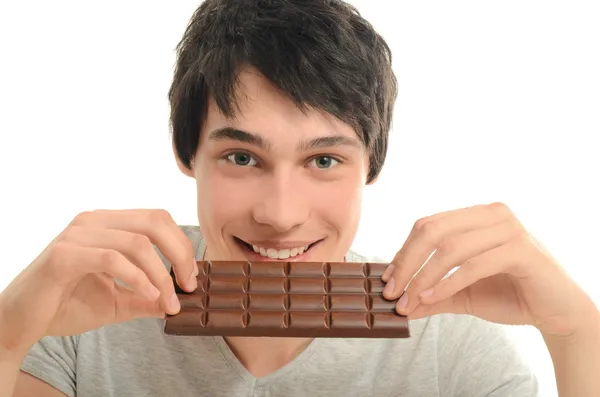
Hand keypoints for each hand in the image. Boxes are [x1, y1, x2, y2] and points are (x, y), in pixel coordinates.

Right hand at [0, 209, 196, 354]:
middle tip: (189, 285)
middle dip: (180, 254)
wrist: (20, 322)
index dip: (181, 245)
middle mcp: (94, 221)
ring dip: (161, 274)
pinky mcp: (64, 254)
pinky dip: (137, 278)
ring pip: (137, 242)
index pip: (157, 219)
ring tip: (169, 300)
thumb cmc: (65, 305)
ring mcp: (78, 234)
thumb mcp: (117, 302)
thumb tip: (179, 301)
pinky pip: (112, 258)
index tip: (191, 277)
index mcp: (108, 224)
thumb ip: (147, 297)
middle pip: (154, 222)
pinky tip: (148, 295)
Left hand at [382, 202, 597, 336]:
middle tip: (391, 292)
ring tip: (408, 301)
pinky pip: (474, 265)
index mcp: (476, 216)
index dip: (403, 252)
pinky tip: (430, 299)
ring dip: (423, 278)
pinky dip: (447, 283)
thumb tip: (397, 304)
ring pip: (450, 248)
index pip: (427, 226)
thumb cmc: (510, 295)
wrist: (557, 311)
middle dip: (407, 263)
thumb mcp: (461, 294)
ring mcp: (508, 228)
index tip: (386, 280)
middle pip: (433, 231)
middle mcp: (491, 214)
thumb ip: (431, 295)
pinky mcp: (521, 249)